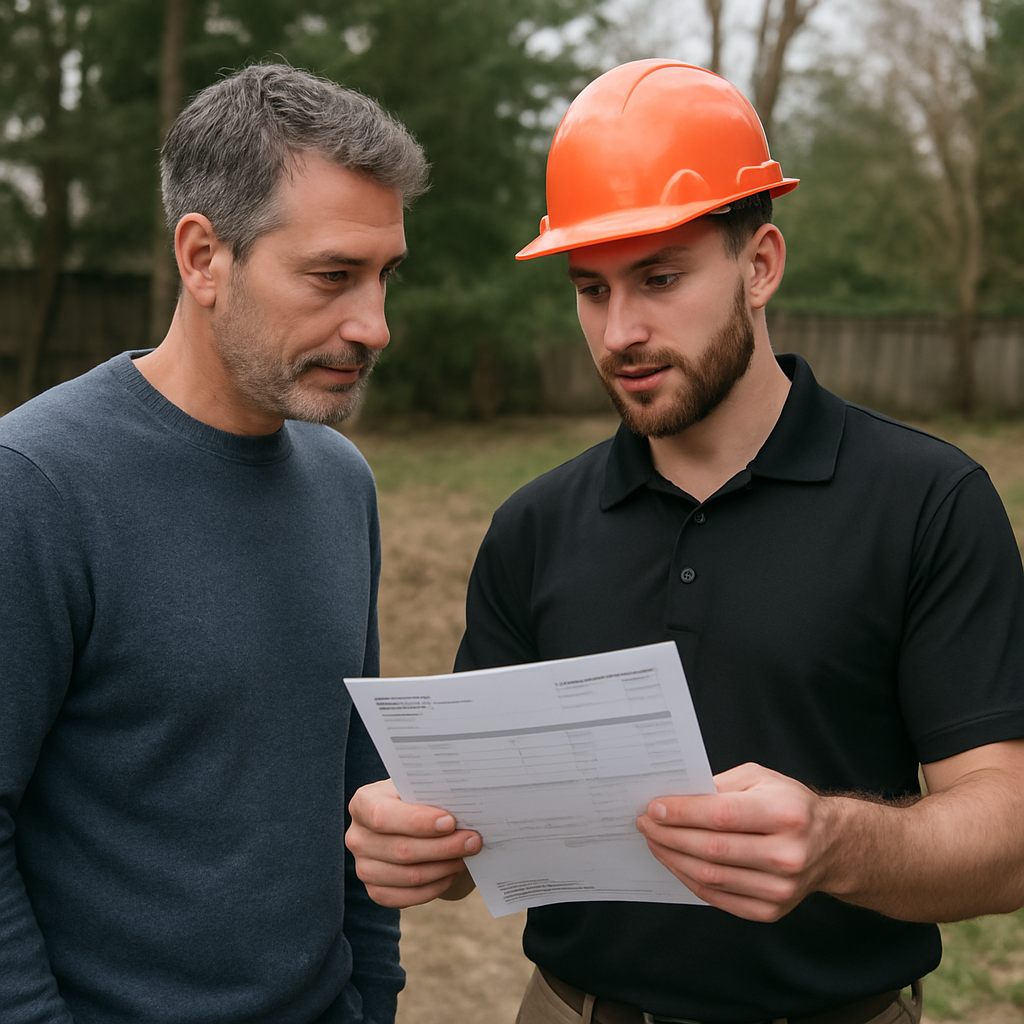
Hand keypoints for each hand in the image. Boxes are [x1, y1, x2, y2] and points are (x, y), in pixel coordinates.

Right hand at [346, 779, 481, 907]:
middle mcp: (357, 837)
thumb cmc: (418, 799)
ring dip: (444, 867)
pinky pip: (407, 897)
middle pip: (401, 850)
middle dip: (443, 847)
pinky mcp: (376, 891)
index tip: (450, 822)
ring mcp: (363, 867)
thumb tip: (463, 807)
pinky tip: (452, 872)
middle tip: (473, 841)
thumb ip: (432, 794)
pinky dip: (435, 887)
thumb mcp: (420, 788)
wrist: (412, 824)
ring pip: (409, 876)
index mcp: (364, 802)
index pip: (383, 816)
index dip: (417, 822)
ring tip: (466, 856)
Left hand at [635, 762, 835, 921]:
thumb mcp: (760, 779)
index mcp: (785, 814)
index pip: (721, 815)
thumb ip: (719, 786)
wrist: (829, 845)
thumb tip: (674, 797)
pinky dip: (689, 879)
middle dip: (669, 835)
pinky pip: (718, 897)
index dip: (682, 813)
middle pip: (712, 849)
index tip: (654, 808)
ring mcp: (780, 888)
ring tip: (654, 841)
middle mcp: (786, 854)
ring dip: (673, 858)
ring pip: (711, 876)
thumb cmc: (789, 805)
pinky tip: (675, 862)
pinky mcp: (771, 910)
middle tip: (646, 824)